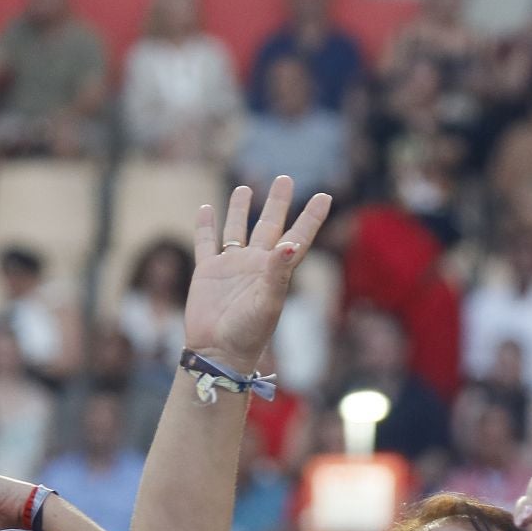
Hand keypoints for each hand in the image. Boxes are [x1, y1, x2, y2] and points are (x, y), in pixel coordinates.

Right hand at [184, 175, 332, 373]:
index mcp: (275, 271)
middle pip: (269, 225)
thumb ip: (278, 272)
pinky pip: (205, 243)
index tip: (326, 196)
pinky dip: (205, 226)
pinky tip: (206, 208)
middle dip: (278, 203)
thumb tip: (292, 243)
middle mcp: (255, 265)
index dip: (312, 217)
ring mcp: (231, 267)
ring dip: (241, 208)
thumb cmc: (248, 333)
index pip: (298, 237)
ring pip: (237, 229)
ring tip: (246, 187)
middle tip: (285, 178)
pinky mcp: (207, 272)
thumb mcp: (268, 303)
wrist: (218, 352)